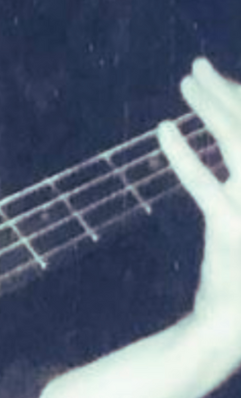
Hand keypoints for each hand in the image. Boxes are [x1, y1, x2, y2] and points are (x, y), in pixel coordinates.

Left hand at [158, 58, 240, 347]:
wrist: (231, 329)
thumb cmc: (237, 267)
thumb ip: (238, 172)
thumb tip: (224, 118)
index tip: (219, 82)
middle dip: (228, 93)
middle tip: (196, 68)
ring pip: (240, 145)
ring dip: (211, 108)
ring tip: (185, 82)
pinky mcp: (233, 234)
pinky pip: (205, 185)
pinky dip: (183, 156)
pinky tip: (163, 130)